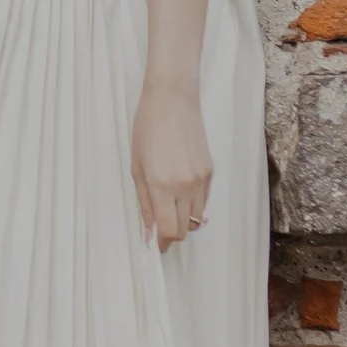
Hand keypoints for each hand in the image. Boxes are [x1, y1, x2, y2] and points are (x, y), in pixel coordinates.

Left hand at [132, 76, 212, 250]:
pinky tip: (181, 194)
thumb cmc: (147, 130)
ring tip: (170, 209)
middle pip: (185, 229)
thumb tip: (149, 232)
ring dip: (184, 221)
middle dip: (172, 234)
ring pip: (197, 218)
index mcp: (161, 185)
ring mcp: (201, 180)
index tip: (157, 245)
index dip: (163, 242)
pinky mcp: (210, 172)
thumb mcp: (136, 167)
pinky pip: (204, 201)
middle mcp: (184, 186)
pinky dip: (194, 206)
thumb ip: (144, 202)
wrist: (173, 101)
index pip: (169, 229)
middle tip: (161, 227)